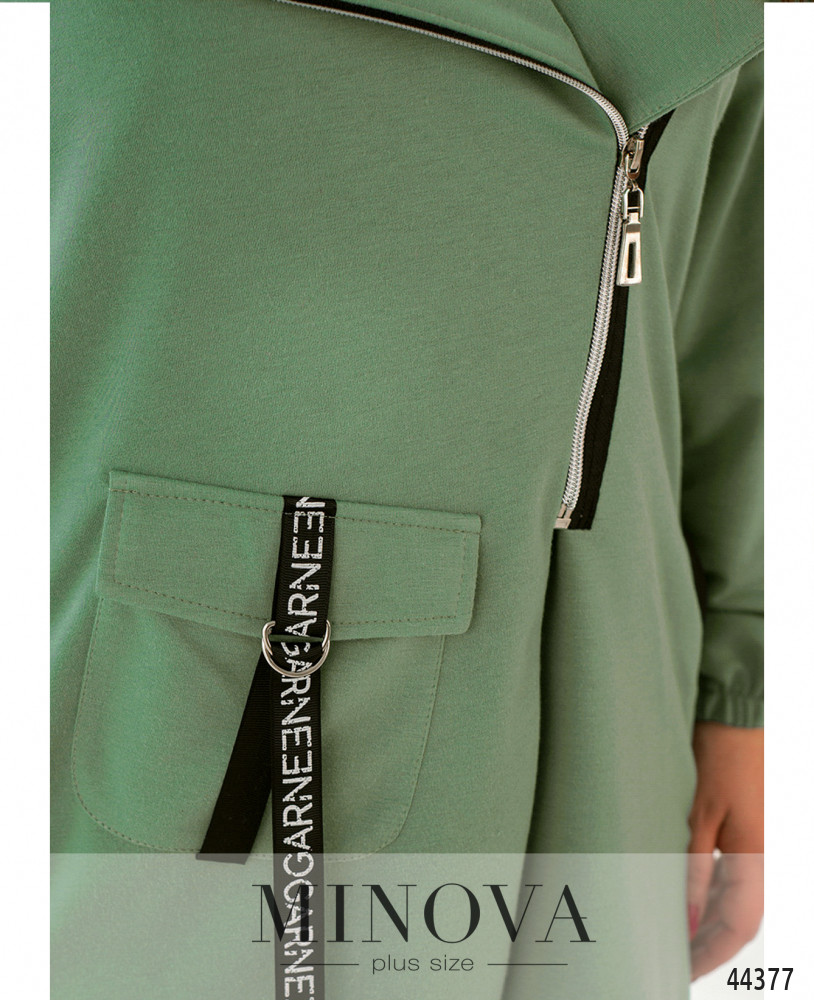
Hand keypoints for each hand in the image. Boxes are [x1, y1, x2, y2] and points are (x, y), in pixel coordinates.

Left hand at [686, 721, 763, 980]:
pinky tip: (682, 892)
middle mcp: (762, 855)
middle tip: (671, 958)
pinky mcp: (743, 826)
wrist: (736, 712)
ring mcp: (755, 841)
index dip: (711, 955)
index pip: (739, 927)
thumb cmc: (720, 755)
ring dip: (706, 917)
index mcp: (758, 858)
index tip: (682, 972)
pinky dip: (707, 889)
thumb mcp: (698, 815)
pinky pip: (729, 871)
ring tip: (669, 932)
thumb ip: (693, 869)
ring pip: (734, 896)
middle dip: (707, 943)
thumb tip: (688, 922)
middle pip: (738, 917)